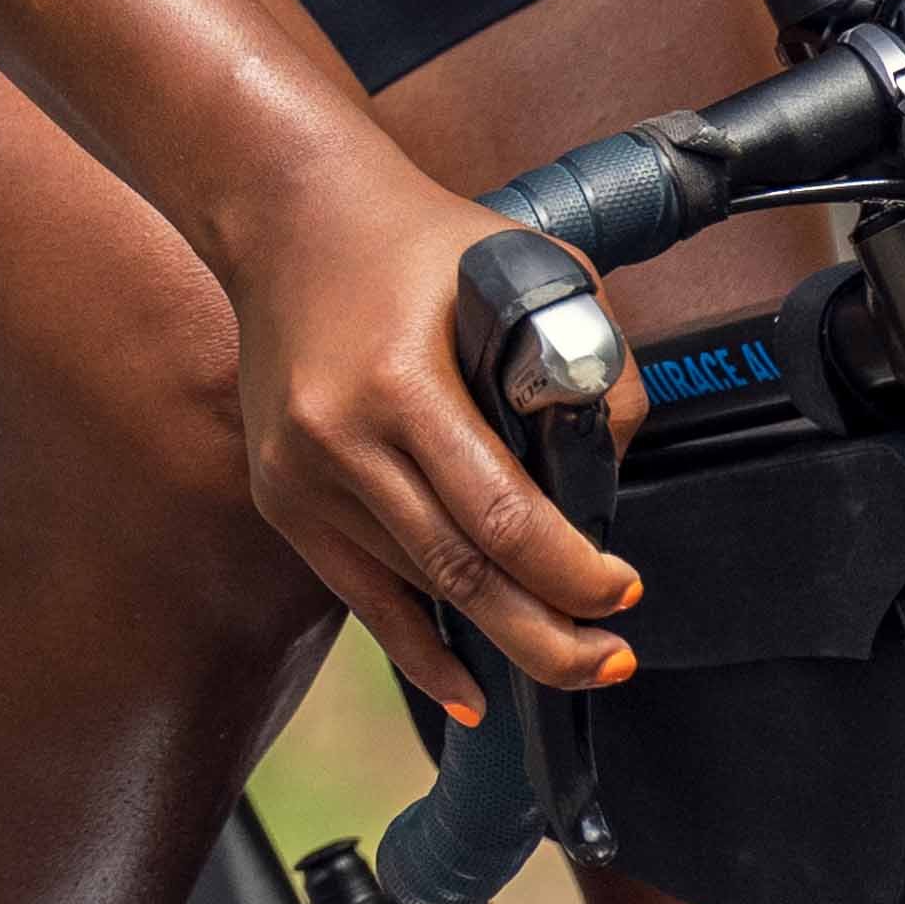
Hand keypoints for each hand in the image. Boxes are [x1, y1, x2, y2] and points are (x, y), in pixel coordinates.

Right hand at [208, 132, 644, 728]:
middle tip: (610, 661)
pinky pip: (361, 595)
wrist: (287, 215)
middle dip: (546, 635)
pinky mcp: (282, 498)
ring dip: (495, 637)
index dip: (570, 571)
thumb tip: (610, 460)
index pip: (501, 514)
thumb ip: (590, 359)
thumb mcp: (529, 266)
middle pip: (459, 574)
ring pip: (415, 588)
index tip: (622, 590)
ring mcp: (299, 477)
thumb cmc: (415, 238)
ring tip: (566, 657)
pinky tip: (469, 689)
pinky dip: (418, 648)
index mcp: (400, 383)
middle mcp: (338, 440)